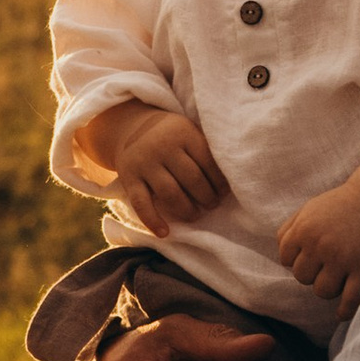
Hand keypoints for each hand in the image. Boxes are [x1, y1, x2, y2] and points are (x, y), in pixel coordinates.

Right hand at [91, 101, 226, 240]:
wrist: (130, 127)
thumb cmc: (170, 134)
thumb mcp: (188, 131)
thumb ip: (205, 150)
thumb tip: (230, 179)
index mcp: (183, 133)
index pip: (208, 163)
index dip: (219, 182)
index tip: (224, 193)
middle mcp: (163, 146)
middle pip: (192, 179)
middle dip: (207, 197)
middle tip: (212, 205)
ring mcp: (144, 162)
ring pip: (170, 193)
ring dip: (187, 210)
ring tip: (195, 215)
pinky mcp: (129, 177)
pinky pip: (141, 203)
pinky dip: (152, 220)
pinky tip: (164, 233)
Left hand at [277, 179, 359, 317]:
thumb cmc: (336, 206)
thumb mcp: (307, 210)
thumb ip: (288, 230)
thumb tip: (283, 258)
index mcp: (304, 230)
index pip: (286, 260)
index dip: (297, 259)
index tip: (310, 255)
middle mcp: (320, 245)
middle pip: (302, 278)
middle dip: (311, 273)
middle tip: (325, 264)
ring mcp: (342, 258)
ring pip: (322, 291)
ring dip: (327, 287)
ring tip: (336, 277)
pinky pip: (350, 298)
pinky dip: (344, 310)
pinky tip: (342, 313)